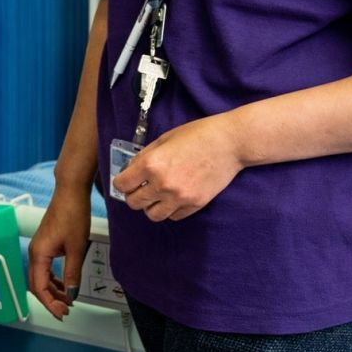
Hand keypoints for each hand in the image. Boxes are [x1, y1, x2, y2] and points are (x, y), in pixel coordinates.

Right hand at [27, 192, 90, 320]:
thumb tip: (71, 293)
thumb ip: (72, 272)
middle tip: (65, 310)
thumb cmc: (71, 213)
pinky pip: (45, 268)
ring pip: (41, 277)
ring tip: (67, 299)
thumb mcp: (76, 247)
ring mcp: (39, 248)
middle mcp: (35, 252)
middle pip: (37, 284)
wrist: (70, 193)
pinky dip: (54, 279)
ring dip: (53, 290)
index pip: (39, 287)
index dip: (49, 303)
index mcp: (39, 254)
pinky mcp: (46, 244)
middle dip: (50, 299)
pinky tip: (64, 284)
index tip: (61, 312)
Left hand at [110, 113, 244, 221]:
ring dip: (150, 206)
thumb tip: (131, 170)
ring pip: (152, 215)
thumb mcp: (164, 139)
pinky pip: (174, 216)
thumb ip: (145, 156)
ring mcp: (180, 197)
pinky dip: (170, 209)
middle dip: (133, 195)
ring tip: (156, 195)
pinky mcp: (195, 204)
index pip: (122, 185)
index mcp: (151, 164)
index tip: (125, 180)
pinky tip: (173, 197)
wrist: (230, 143)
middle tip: (139, 187)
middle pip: (134, 203)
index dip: (121, 182)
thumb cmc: (198, 135)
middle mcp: (163, 184)